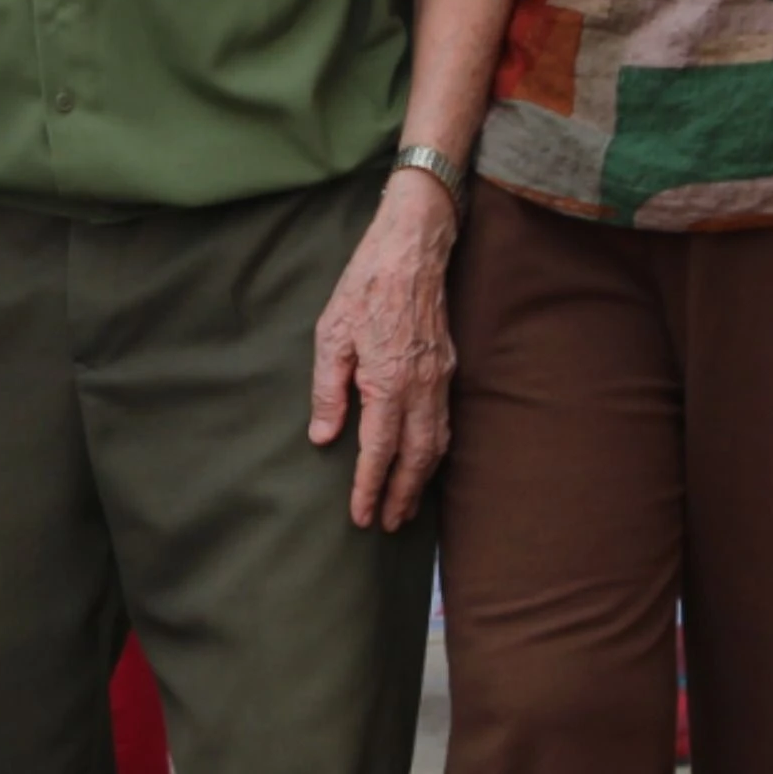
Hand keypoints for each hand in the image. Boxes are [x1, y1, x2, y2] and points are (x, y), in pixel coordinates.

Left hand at [306, 169, 460, 526]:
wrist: (412, 249)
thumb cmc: (365, 287)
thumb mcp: (330, 336)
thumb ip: (327, 391)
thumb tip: (324, 436)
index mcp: (388, 382)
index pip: (378, 451)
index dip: (369, 488)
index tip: (361, 516)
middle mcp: (421, 387)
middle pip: (417, 458)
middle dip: (401, 496)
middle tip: (388, 525)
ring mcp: (440, 379)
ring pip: (437, 443)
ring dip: (421, 479)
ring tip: (406, 505)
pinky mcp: (448, 368)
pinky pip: (445, 422)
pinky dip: (435, 451)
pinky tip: (424, 461)